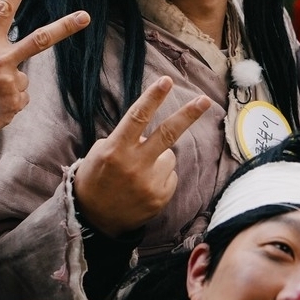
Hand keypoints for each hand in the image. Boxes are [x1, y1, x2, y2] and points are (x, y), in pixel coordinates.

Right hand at [0, 0, 89, 139]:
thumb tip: (1, 54)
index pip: (2, 11)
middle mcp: (1, 59)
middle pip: (40, 39)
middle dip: (64, 27)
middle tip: (85, 16)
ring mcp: (11, 81)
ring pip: (23, 79)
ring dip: (11, 87)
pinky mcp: (16, 102)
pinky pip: (20, 99)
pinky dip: (10, 104)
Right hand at [72, 77, 213, 234]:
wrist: (94, 219)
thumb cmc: (95, 179)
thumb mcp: (98, 153)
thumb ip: (123, 139)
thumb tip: (147, 132)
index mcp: (115, 149)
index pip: (137, 117)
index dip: (152, 98)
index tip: (166, 81)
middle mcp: (134, 165)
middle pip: (167, 133)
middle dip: (188, 114)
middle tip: (204, 100)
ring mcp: (149, 183)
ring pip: (168, 156)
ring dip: (158, 159)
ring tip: (138, 173)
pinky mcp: (160, 197)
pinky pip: (170, 175)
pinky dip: (161, 177)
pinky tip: (143, 186)